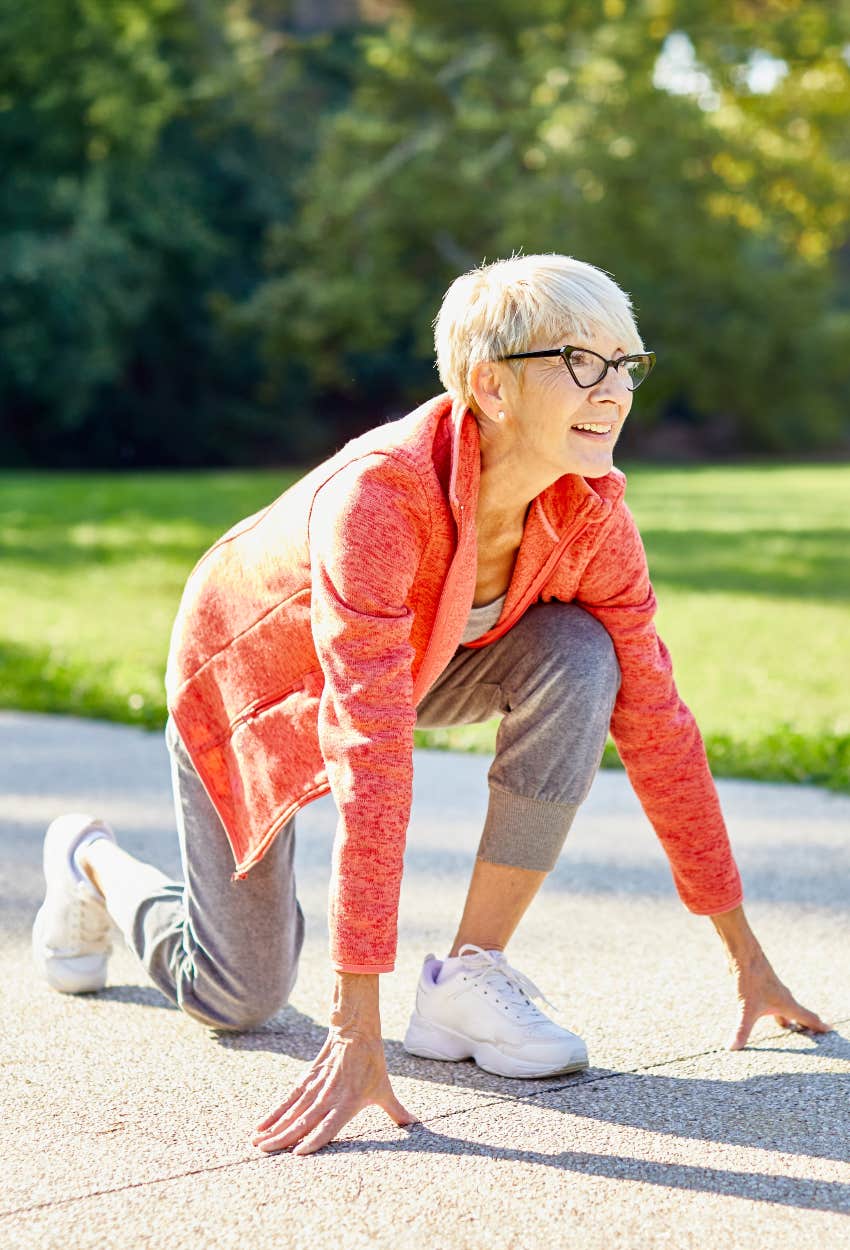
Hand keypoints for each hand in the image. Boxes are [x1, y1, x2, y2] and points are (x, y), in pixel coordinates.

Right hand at [252, 971, 415, 1155]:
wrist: (356, 1030)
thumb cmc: (372, 1062)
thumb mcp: (384, 1089)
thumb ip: (396, 1111)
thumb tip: (415, 1124)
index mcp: (348, 1103)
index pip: (328, 1127)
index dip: (313, 1140)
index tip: (297, 1155)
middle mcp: (329, 1097)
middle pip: (302, 1122)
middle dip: (283, 1139)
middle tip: (264, 1153)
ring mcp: (316, 1087)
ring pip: (291, 1111)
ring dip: (274, 1127)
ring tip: (257, 1143)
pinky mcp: (307, 1078)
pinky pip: (288, 1098)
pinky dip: (274, 1111)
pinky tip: (261, 1124)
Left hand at [728, 952, 830, 1050]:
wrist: (744, 956)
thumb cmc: (751, 981)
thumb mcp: (746, 1009)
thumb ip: (742, 1030)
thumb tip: (733, 1048)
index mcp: (786, 1004)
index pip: (807, 1018)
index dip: (818, 1026)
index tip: (829, 1030)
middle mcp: (783, 997)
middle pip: (799, 1013)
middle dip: (805, 1025)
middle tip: (812, 1034)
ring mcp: (774, 990)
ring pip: (786, 1007)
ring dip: (790, 1017)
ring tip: (789, 1027)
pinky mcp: (763, 985)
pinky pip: (776, 1001)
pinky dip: (779, 1009)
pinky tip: (771, 1011)